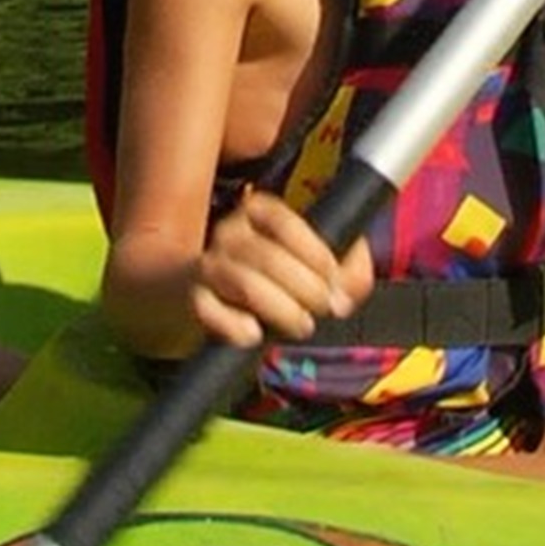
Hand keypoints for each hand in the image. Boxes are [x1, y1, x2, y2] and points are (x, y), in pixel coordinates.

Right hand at [190, 189, 372, 348]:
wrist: (226, 299)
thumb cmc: (282, 278)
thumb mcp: (318, 261)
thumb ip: (348, 265)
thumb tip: (348, 289)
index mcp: (258, 212)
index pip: (284, 223)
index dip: (315, 253)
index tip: (334, 278)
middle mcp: (229, 233)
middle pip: (267, 256)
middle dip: (305, 288)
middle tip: (324, 307)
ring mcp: (209, 266)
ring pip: (243, 283)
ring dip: (281, 310)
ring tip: (302, 324)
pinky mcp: (196, 299)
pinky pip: (209, 311)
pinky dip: (234, 326)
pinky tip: (255, 333)